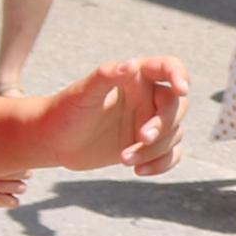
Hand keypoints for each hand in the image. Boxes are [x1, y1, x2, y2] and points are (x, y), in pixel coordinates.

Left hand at [39, 56, 192, 174]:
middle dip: (163, 125)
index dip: (180, 75)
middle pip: (176, 107)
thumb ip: (106, 75)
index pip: (168, 67)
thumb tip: (130, 64)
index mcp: (136, 77)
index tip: (182, 89)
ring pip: (174, 134)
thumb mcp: (83, 93)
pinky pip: (171, 154)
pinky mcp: (147, 146)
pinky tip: (139, 171)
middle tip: (140, 139)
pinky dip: (161, 164)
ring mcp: (149, 122)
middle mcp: (147, 98)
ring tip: (124, 159)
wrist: (53, 140)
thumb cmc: (65, 110)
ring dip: (155, 149)